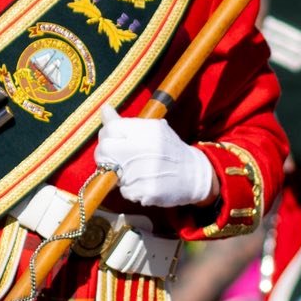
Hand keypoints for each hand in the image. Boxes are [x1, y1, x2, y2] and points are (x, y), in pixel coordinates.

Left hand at [94, 104, 217, 207]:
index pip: (110, 129)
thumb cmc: (170, 151)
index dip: (106, 138)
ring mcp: (144, 171)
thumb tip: (104, 110)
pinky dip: (130, 190)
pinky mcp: (147, 191)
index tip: (112, 144)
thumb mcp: (153, 131)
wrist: (195, 175)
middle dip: (105, 157)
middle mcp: (144, 148)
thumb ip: (126, 123)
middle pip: (104, 151)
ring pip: (112, 173)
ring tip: (136, 173)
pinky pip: (124, 191)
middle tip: (116, 161)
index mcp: (146, 130)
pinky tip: (143, 184)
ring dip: (119, 175)